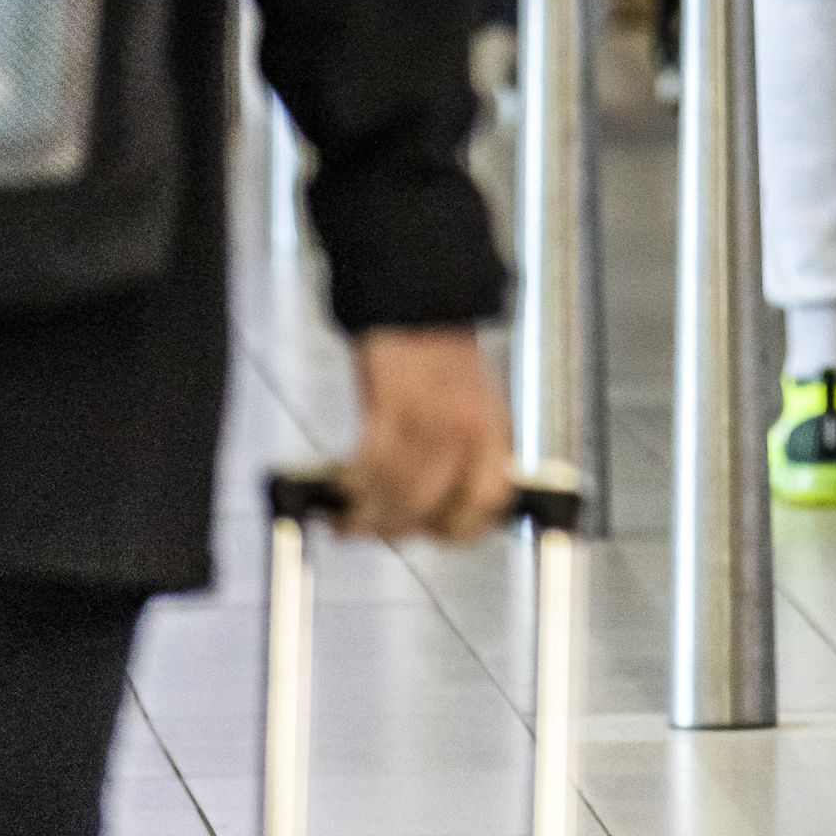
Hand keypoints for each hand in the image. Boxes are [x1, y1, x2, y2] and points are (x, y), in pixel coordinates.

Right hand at [344, 326, 512, 544]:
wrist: (418, 299)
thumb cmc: (440, 356)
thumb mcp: (473, 405)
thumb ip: (466, 454)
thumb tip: (440, 508)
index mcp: (495, 429)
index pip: (492, 501)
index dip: (463, 528)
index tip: (434, 537)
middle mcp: (468, 427)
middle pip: (435, 509)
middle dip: (399, 529)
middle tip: (374, 531)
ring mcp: (431, 415)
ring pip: (398, 493)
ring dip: (368, 515)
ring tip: (347, 519)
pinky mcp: (392, 400)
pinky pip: (370, 462)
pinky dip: (352, 482)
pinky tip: (341, 485)